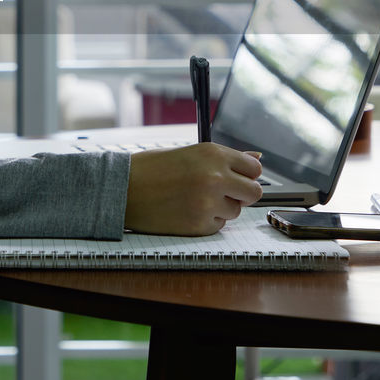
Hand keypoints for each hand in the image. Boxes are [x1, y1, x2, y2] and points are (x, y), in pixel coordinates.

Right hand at [124, 143, 262, 235]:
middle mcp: (215, 177)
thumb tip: (257, 157)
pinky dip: (206, 221)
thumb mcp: (190, 153)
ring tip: (194, 199)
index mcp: (213, 154)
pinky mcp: (200, 225)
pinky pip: (217, 226)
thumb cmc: (152, 168)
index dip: (245, 174)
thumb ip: (226, 159)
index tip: (236, 177)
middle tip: (221, 192)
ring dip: (221, 208)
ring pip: (235, 211)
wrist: (122, 189)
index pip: (254, 168)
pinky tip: (185, 211)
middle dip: (241, 194)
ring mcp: (209, 203)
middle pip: (254, 192)